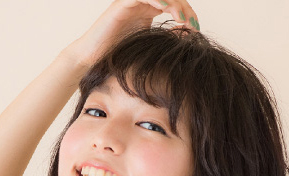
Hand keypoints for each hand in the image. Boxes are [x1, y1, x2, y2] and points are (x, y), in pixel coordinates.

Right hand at [63, 0, 199, 69]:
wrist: (92, 57)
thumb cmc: (116, 55)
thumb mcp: (145, 47)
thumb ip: (162, 41)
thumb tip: (183, 42)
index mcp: (148, 11)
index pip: (173, 5)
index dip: (187, 13)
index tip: (196, 28)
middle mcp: (141, 2)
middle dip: (185, 9)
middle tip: (193, 24)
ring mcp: (132, 1)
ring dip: (174, 4)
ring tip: (183, 20)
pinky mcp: (123, 3)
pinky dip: (158, 0)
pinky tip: (167, 11)